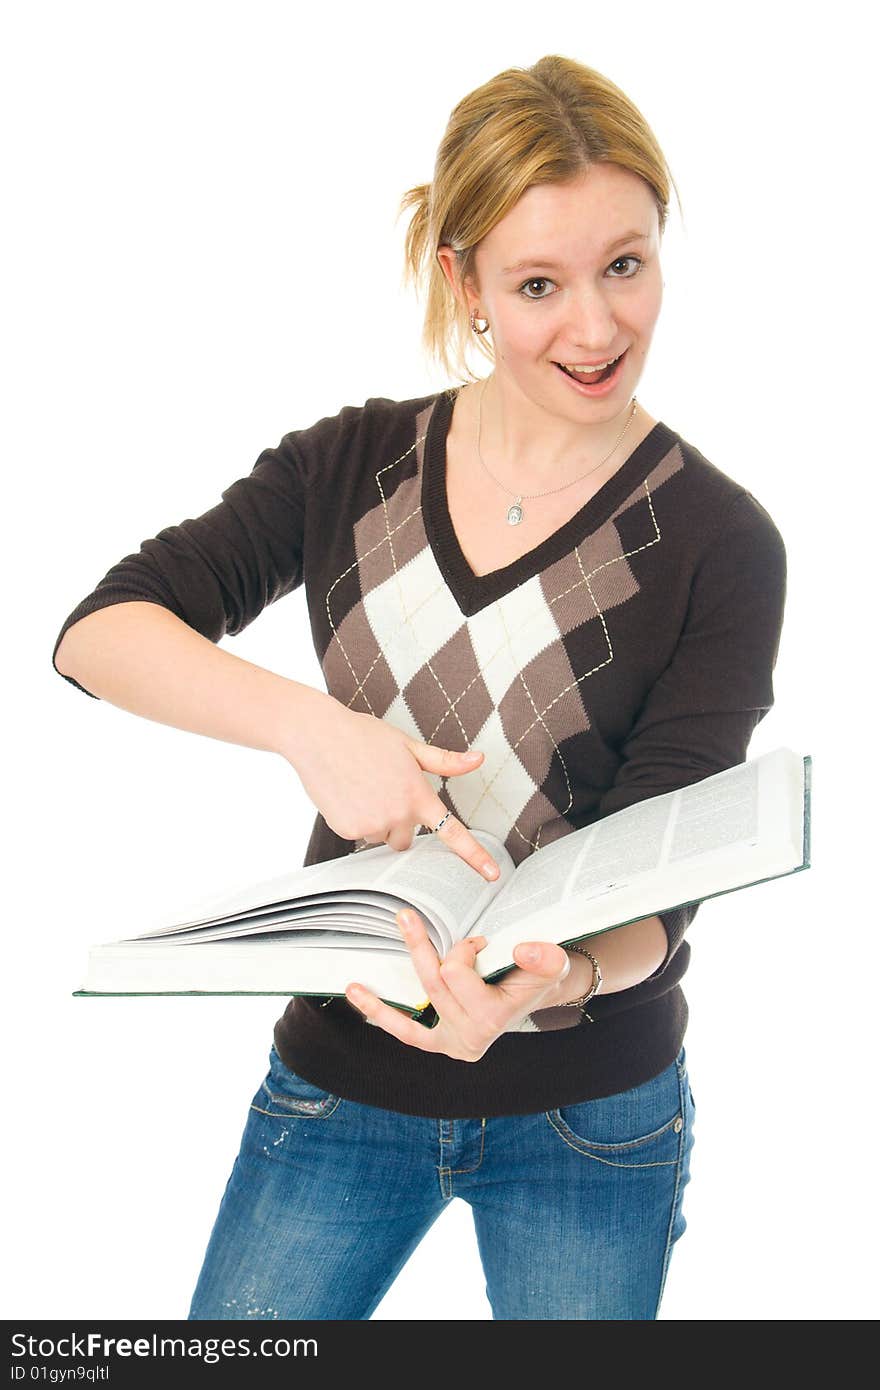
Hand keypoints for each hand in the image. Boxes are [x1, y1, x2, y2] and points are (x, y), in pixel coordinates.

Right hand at [283, 695, 500, 880]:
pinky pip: (358, 836)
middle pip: (407, 839)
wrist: (318, 735)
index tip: (492, 875)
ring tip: (361, 788)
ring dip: (376, 821)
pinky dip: (354, 820)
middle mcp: (398, 814)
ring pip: (381, 837)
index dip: (474, 856)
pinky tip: (345, 794)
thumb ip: (444, 761)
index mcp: (418, 794)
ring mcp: (371, 824)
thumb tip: (478, 760)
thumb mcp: (408, 745)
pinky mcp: (347, 830)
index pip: (452, 832)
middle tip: (382, 791)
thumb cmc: (364, 735)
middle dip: (399, 822)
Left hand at [344, 908, 575, 1060]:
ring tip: (386, 936)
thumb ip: (545, 958)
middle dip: (425, 947)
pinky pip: (406, 1031)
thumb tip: (523, 949)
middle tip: (408, 916)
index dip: (465, 949)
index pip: (458, 973)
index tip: (480, 941)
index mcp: (494, 1019)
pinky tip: (356, 992)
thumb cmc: (539, 977)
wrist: (535, 997)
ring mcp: (452, 1043)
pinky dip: (380, 1013)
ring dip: (403, 965)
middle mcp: (471, 1037)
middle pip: (434, 982)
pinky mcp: (438, 1044)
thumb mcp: (553, 964)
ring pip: (419, 997)